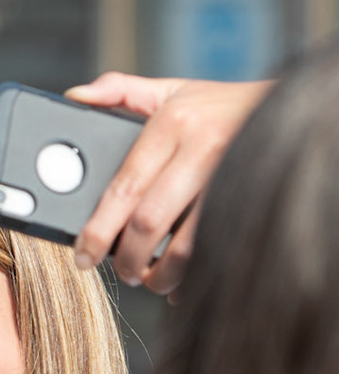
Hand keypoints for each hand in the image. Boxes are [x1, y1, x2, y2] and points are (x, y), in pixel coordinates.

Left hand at [63, 73, 270, 292]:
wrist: (296, 108)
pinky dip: (198, 275)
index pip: (124, 187)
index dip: (99, 230)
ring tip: (150, 279)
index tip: (84, 255)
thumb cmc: (222, 107)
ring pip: (188, 244)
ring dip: (163, 274)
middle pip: (150, 221)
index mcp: (174, 124)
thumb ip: (121, 90)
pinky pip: (219, 248)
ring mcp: (234, 177)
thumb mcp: (173, 90)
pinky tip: (183, 283)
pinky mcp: (256, 199)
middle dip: (129, 259)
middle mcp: (204, 149)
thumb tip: (76, 96)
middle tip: (121, 272)